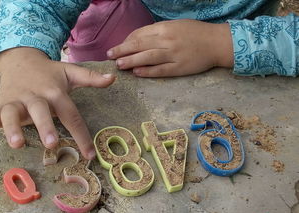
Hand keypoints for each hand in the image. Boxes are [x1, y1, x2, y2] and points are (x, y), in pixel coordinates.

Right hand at [0, 47, 114, 159]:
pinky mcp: (1, 105)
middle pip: (40, 111)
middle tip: (52, 143)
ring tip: (17, 144)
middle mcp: (36, 97)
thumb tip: (112, 78)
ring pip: (12, 113)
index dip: (81, 135)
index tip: (90, 155)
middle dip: (45, 127)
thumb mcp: (70, 73)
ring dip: (13, 128)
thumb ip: (90, 78)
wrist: (21, 59)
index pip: (71, 114)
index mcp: (55, 92)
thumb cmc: (49, 74)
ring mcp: (17, 101)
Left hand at [107, 19, 233, 76]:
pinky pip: (160, 70)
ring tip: (119, 65)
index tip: (119, 46)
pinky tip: (136, 72)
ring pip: (147, 57)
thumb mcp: (176, 26)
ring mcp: (173, 55)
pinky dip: (147, 71)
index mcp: (165, 28)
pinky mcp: (179, 68)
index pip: (140, 34)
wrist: (217, 43)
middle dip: (122, 50)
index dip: (127, 40)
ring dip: (131, 61)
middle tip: (110, 56)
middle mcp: (167, 40)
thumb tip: (140, 39)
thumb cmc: (196, 33)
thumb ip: (159, 31)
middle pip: (139, 45)